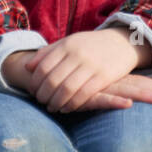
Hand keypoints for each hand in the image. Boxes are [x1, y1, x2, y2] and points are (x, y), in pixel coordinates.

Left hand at [5, 30, 151, 112]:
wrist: (123, 42)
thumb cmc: (92, 45)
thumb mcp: (70, 42)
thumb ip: (48, 52)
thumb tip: (27, 67)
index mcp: (67, 45)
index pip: (43, 67)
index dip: (35, 82)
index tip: (33, 90)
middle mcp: (78, 54)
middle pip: (53, 80)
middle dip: (44, 95)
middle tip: (41, 102)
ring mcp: (92, 65)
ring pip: (67, 89)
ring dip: (56, 102)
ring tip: (52, 107)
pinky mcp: (104, 76)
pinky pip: (84, 95)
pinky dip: (72, 104)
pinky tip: (67, 108)